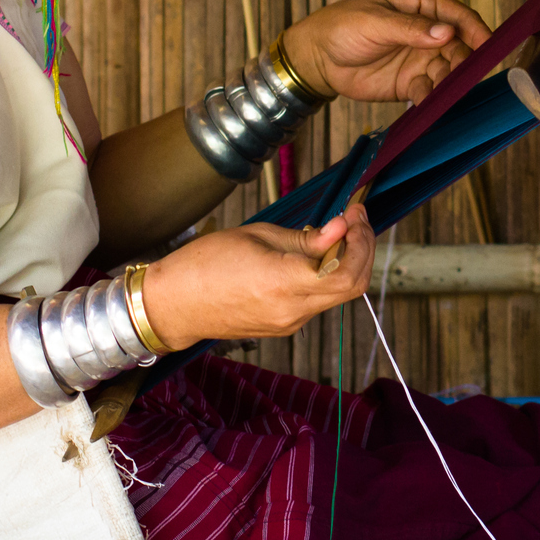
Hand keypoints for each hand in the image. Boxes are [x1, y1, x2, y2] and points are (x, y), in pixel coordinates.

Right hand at [138, 206, 375, 347]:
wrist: (175, 304)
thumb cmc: (206, 261)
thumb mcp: (258, 236)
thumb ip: (305, 238)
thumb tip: (340, 228)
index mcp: (283, 283)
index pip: (346, 273)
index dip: (360, 241)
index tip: (354, 214)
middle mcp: (292, 310)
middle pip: (352, 287)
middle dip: (363, 249)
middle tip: (356, 219)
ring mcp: (289, 323)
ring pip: (337, 294)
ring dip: (347, 261)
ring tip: (336, 231)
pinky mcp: (284, 326)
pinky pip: (318, 300)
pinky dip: (327, 275)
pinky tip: (315, 254)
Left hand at [280, 0, 492, 103]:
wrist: (317, 58)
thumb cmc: (342, 27)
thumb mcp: (374, 23)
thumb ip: (410, 29)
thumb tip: (446, 32)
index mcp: (423, 5)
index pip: (459, 16)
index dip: (476, 30)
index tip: (488, 47)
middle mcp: (429, 32)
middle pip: (460, 47)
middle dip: (465, 62)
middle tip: (462, 76)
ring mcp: (422, 58)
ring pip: (449, 72)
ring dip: (449, 83)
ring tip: (439, 91)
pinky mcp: (412, 83)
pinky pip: (431, 92)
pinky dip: (432, 99)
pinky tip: (425, 104)